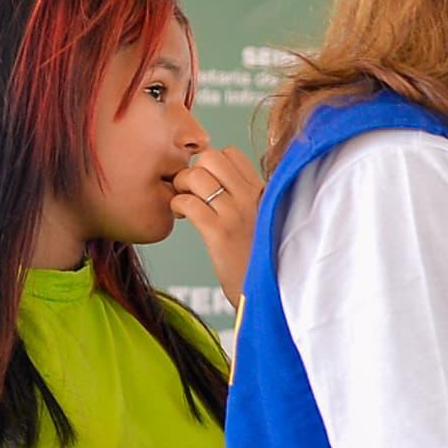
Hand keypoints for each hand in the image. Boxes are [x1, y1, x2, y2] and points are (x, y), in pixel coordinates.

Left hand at [172, 141, 267, 306]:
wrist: (269, 294)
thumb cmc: (262, 260)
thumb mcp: (267, 221)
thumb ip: (250, 198)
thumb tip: (219, 180)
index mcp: (263, 192)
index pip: (231, 153)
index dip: (213, 164)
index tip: (211, 183)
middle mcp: (251, 198)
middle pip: (211, 157)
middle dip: (194, 170)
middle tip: (193, 192)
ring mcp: (236, 214)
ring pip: (195, 175)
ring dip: (182, 187)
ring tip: (187, 205)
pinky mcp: (219, 234)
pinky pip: (187, 202)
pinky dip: (177, 205)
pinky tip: (184, 218)